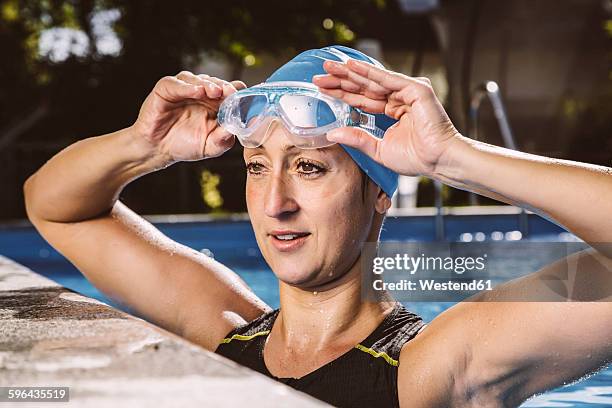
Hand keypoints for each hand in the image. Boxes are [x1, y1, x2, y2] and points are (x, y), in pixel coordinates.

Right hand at [132, 71, 245, 163]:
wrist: (158, 150)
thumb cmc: (184, 145)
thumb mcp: (210, 146)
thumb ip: (224, 140)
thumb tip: (236, 129)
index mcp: (216, 105)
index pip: (231, 91)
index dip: (237, 94)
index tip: (241, 99)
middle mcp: (201, 94)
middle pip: (217, 83)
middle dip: (224, 87)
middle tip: (229, 92)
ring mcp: (184, 89)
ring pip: (198, 79)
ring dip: (208, 84)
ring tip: (214, 92)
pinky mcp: (166, 89)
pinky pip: (177, 83)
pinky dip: (187, 86)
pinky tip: (196, 92)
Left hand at [313, 59, 459, 176]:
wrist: (437, 160)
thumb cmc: (416, 158)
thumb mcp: (378, 149)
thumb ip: (357, 139)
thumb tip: (332, 133)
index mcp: (393, 111)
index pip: (363, 99)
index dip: (343, 93)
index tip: (323, 89)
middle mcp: (399, 98)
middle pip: (365, 86)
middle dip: (341, 80)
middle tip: (319, 74)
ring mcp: (408, 92)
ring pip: (373, 80)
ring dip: (350, 72)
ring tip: (329, 67)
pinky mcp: (416, 90)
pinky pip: (387, 79)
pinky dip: (369, 71)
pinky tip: (351, 66)